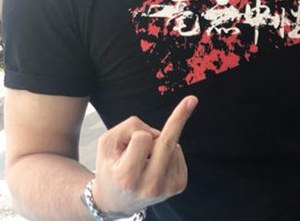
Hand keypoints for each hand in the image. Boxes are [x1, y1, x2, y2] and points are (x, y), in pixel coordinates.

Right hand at [91, 96, 197, 214]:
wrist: (117, 200)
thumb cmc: (111, 167)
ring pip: (172, 145)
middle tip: (192, 99)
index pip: (142, 138)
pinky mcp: (179, 185)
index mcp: (127, 177)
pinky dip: (169, 152)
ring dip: (160, 145)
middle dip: (178, 118)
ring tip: (144, 162)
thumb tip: (165, 129)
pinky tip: (156, 165)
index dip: (136, 135)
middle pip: (167, 143)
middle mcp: (149, 186)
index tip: (138, 134)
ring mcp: (167, 188)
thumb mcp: (107, 144)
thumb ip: (129, 128)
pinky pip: (179, 153)